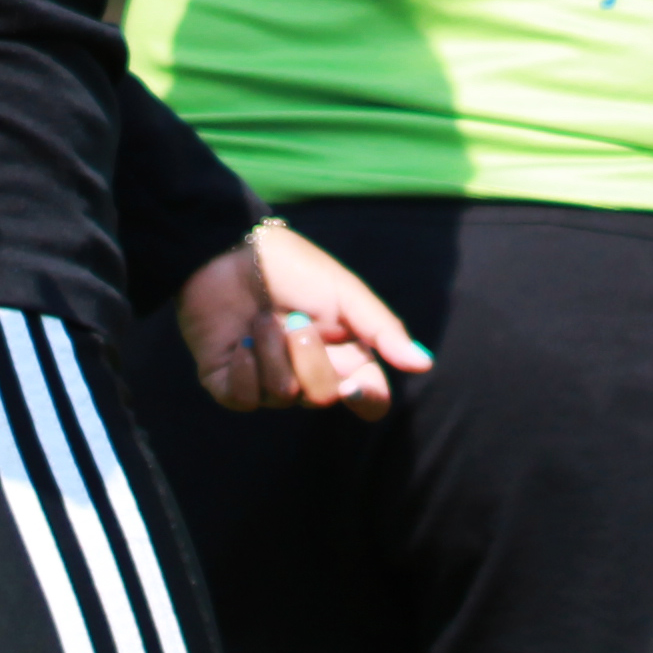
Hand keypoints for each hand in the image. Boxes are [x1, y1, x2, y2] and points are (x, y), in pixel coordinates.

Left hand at [178, 219, 433, 419]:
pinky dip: (245, 369)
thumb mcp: (344, 292)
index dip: (364, 398)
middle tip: (293, 319)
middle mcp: (310, 374)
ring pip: (283, 397)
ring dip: (273, 351)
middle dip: (308, 357)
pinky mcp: (232, 385)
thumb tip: (424, 364)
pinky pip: (245, 400)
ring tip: (261, 319)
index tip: (353, 384)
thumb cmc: (292, 268)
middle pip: (324, 397)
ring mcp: (270, 383)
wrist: (228, 252)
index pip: (368, 398)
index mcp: (345, 354)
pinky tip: (241, 341)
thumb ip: (383, 329)